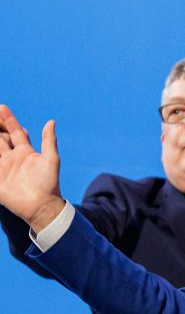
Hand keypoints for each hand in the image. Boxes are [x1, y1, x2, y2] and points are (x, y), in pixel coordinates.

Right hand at [0, 105, 65, 231]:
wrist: (42, 207)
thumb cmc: (49, 184)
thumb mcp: (51, 160)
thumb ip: (49, 141)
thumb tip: (51, 121)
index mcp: (26, 152)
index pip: (15, 132)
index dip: (9, 120)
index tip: (2, 107)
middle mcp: (12, 158)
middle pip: (0, 137)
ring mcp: (3, 167)